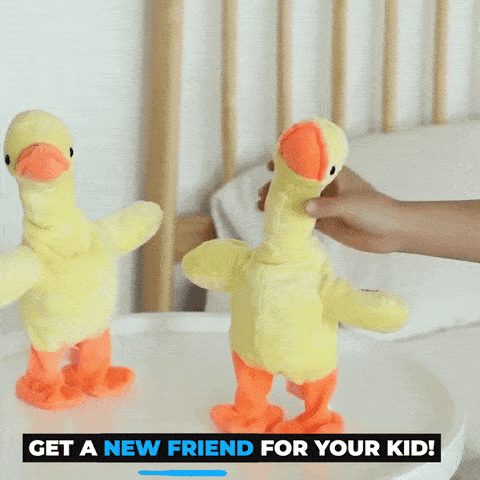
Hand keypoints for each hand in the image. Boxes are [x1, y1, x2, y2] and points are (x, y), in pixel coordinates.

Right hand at [258, 162, 402, 253]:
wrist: (392, 232)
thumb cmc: (376, 210)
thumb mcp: (351, 205)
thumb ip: (327, 207)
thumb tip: (303, 208)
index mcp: (334, 175)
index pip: (308, 163)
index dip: (289, 162)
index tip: (270, 165)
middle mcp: (326, 189)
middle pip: (297, 184)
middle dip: (278, 187)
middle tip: (263, 195)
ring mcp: (324, 206)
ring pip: (297, 202)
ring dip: (281, 204)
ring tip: (262, 208)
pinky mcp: (325, 223)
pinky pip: (303, 220)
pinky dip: (290, 220)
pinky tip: (276, 222)